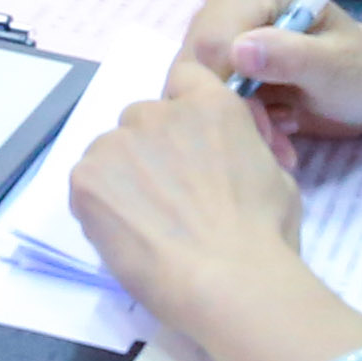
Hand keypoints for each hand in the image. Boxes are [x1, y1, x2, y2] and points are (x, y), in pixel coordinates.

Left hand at [60, 61, 312, 331]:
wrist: (228, 281)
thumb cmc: (264, 235)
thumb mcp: (275, 175)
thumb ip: (240, 149)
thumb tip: (226, 157)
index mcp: (210, 106)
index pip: (186, 80)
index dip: (183, 114)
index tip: (186, 146)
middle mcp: (158, 112)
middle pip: (142, 120)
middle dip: (151, 152)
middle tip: (168, 200)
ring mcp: (117, 143)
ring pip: (111, 154)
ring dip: (123, 179)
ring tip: (147, 226)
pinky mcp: (86, 177)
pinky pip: (88, 185)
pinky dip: (100, 207)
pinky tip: (127, 236)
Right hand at [183, 0, 361, 134]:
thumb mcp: (335, 66)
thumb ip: (290, 56)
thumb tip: (238, 51)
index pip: (212, 41)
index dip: (229, 88)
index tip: (269, 125)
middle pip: (197, 62)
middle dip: (233, 107)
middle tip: (277, 139)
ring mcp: (222, 26)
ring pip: (198, 82)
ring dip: (238, 118)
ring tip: (281, 136)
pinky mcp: (222, 57)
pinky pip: (207, 93)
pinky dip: (238, 119)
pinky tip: (274, 129)